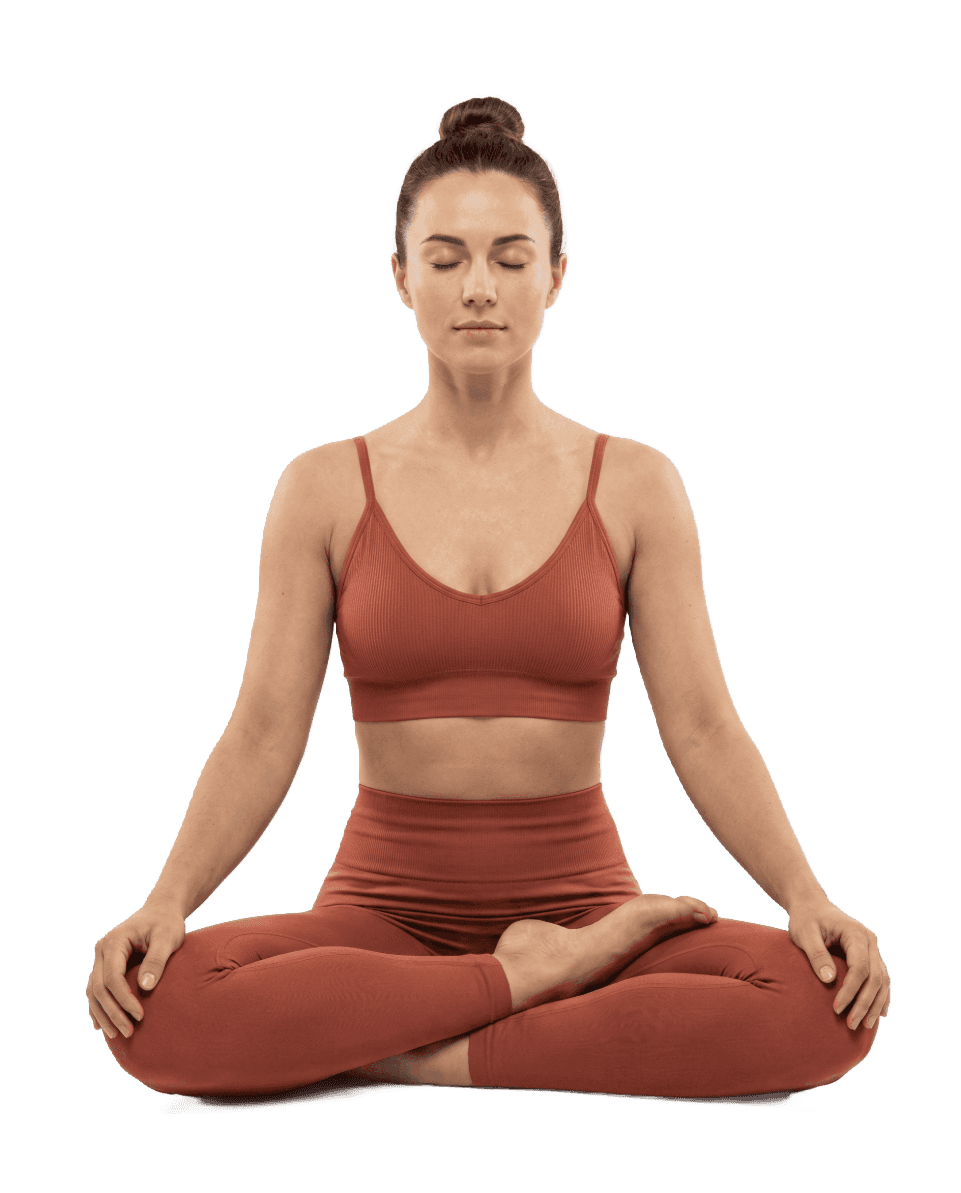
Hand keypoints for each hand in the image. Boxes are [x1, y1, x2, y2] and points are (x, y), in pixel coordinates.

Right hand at [85, 903, 185, 1039]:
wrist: (161, 910)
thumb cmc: (166, 923)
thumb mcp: (167, 937)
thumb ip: (157, 960)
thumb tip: (145, 987)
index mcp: (114, 942)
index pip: (112, 978)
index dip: (124, 999)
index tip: (140, 1015)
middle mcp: (102, 951)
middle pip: (99, 988)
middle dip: (113, 1012)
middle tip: (129, 1032)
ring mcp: (101, 959)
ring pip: (93, 992)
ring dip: (103, 1014)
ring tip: (117, 1034)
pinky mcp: (105, 966)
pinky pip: (96, 990)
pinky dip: (98, 1008)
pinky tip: (101, 1026)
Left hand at [787, 896, 890, 1030]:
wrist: (811, 905)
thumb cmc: (806, 918)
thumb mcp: (804, 933)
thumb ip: (817, 954)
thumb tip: (829, 980)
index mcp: (855, 933)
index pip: (860, 968)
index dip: (851, 990)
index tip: (837, 1008)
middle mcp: (870, 940)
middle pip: (876, 977)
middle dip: (865, 1003)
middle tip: (851, 1024)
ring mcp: (872, 948)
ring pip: (883, 980)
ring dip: (875, 1004)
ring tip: (865, 1025)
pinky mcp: (869, 955)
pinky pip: (881, 978)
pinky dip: (881, 996)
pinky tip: (879, 1014)